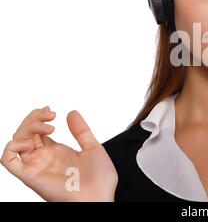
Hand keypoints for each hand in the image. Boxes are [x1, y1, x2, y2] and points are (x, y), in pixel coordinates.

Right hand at [0, 106, 117, 201]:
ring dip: (26, 127)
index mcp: (57, 152)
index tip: (51, 110)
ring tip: (48, 125)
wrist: (99, 196)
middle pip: (26, 133)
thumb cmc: (99, 179)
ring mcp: (37, 165)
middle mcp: (44, 158)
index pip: (38, 131)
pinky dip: (11, 147)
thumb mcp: (93, 147)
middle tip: (50, 113)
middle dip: (34, 118)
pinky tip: (30, 142)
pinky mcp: (31, 175)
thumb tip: (71, 112)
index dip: (39, 117)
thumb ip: (81, 130)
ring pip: (17, 141)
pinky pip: (8, 160)